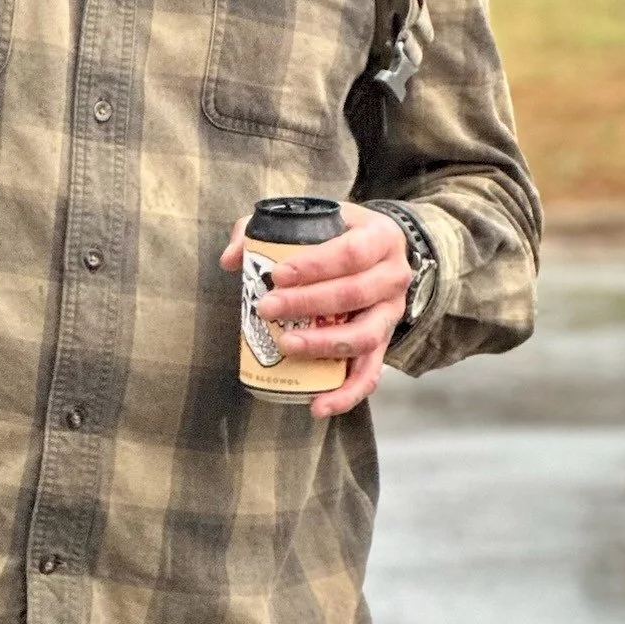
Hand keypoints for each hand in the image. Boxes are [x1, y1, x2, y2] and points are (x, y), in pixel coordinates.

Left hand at [218, 204, 411, 418]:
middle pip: (354, 293)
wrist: (379, 253)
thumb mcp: (313, 218)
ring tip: (287, 345)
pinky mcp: (383, 343)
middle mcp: (393, 277)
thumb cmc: (339, 234)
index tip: (277, 274)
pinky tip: (317, 404)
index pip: (350, 252)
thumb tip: (230, 260)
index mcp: (380, 237)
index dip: (315, 265)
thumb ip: (267, 230)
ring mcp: (391, 313)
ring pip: (364, 336)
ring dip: (323, 344)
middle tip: (267, 307)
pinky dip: (346, 394)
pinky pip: (370, 374)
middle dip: (307, 304)